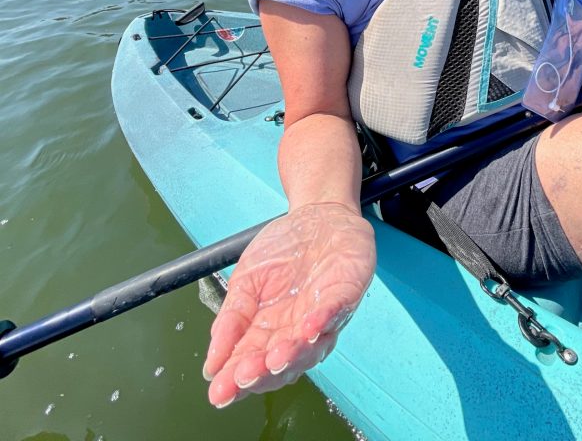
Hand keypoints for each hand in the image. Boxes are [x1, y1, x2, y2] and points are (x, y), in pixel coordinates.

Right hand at [203, 202, 375, 406]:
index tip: (219, 391)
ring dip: (293, 355)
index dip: (236, 380)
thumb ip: (231, 319)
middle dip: (263, 373)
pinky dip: (323, 321)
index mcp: (269, 331)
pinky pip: (336, 312)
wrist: (318, 214)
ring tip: (274, 359)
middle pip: (281, 363)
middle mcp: (297, 331)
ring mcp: (324, 316)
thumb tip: (211, 363)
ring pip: (312, 346)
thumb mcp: (246, 279)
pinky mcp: (346, 294)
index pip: (251, 363)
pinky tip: (309, 329)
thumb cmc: (283, 249)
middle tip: (244, 376)